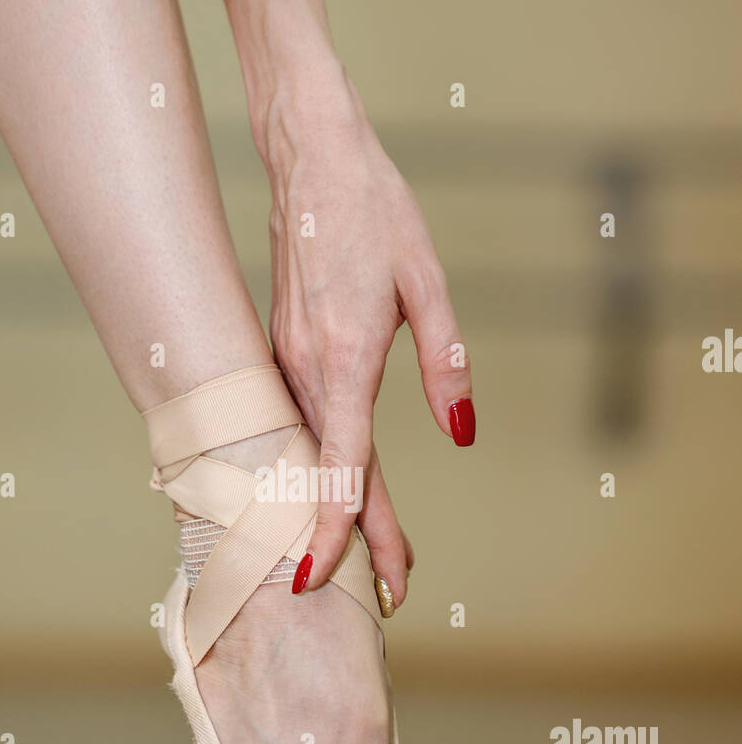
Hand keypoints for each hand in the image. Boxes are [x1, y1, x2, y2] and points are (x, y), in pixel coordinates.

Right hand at [260, 72, 474, 604]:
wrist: (308, 152)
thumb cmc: (371, 206)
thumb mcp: (426, 280)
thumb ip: (446, 361)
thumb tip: (462, 431)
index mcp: (343, 353)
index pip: (342, 463)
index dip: (344, 527)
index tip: (333, 577)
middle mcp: (304, 366)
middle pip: (328, 472)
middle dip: (355, 538)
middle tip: (388, 591)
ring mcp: (284, 360)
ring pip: (310, 453)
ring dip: (338, 507)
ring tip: (372, 558)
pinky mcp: (280, 351)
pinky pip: (299, 423)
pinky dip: (318, 465)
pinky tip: (331, 490)